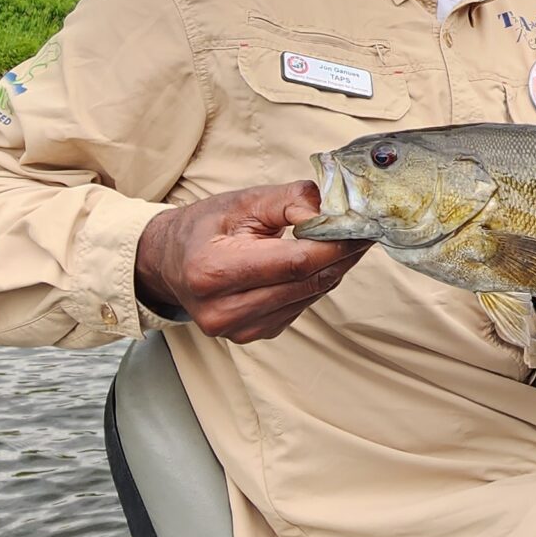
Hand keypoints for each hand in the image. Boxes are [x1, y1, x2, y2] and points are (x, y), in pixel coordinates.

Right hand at [134, 181, 370, 342]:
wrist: (169, 261)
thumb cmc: (205, 227)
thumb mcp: (243, 201)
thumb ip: (290, 200)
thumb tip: (331, 214)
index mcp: (213, 271)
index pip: (293, 263)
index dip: (335, 245)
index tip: (362, 226)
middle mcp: (222, 310)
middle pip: (306, 283)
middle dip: (342, 255)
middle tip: (366, 229)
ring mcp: (237, 329)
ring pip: (308, 297)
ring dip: (332, 269)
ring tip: (345, 240)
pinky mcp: (252, 335)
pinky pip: (299, 307)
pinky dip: (314, 283)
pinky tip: (316, 262)